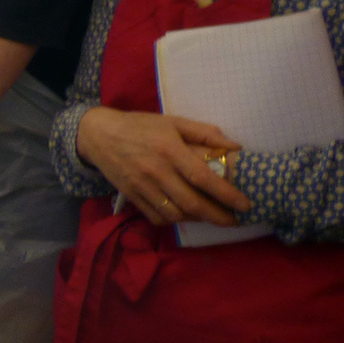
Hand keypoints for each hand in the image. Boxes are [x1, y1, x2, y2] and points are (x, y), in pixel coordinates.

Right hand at [75, 107, 249, 226]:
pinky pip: (156, 217)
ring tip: (210, 217)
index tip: (245, 205)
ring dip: (197, 220)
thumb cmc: (140, 126)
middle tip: (233, 221)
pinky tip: (183, 215)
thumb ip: (205, 133)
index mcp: (170, 149)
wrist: (99, 135)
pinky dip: (173, 221)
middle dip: (217, 216)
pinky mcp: (131, 196)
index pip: (203, 178)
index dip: (227, 194)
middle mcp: (156, 171)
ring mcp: (142, 186)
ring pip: (175, 214)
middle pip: (191, 203)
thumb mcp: (173, 122)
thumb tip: (235, 147)